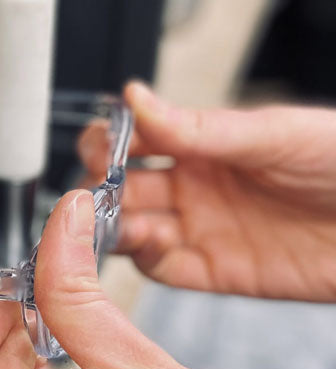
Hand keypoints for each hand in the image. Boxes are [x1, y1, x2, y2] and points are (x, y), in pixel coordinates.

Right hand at [80, 82, 335, 300]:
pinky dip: (145, 259)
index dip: (108, 141)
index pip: (135, 140)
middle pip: (123, 188)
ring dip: (114, 225)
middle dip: (100, 187)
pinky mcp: (219, 271)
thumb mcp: (273, 134)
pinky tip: (145, 244)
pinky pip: (166, 269)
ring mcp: (205, 228)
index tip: (101, 144)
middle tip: (95, 190)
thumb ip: (199, 126)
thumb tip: (136, 97)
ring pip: (134, 230)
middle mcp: (198, 186)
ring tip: (117, 220)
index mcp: (206, 144)